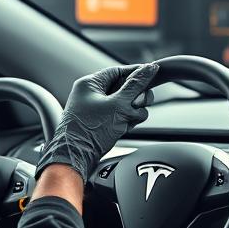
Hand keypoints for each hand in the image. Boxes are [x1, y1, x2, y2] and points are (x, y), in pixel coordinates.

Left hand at [36, 63, 159, 182]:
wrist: (76, 158)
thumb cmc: (89, 131)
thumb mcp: (118, 105)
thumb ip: (136, 85)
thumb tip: (149, 68)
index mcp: (90, 84)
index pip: (118, 70)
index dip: (136, 73)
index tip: (152, 74)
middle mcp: (92, 95)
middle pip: (125, 88)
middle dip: (135, 98)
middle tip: (137, 105)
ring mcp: (97, 110)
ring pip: (126, 104)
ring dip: (132, 112)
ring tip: (126, 121)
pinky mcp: (102, 124)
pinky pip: (121, 117)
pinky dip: (126, 122)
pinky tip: (123, 128)